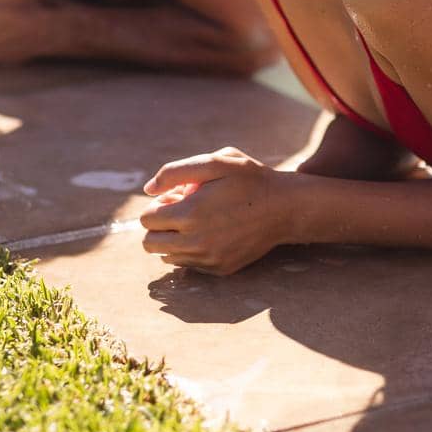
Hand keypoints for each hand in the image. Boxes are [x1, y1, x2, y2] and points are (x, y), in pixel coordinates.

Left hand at [140, 148, 291, 274]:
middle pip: (150, 243)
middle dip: (158, 226)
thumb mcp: (215, 162)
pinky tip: (210, 234)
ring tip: (197, 221)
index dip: (157, 206)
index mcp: (190, 214)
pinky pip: (188, 265)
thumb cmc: (249, 180)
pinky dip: (190, 251)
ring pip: (166, 256)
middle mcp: (196, 242)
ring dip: (173, 239)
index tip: (176, 198)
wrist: (285, 208)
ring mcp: (208, 259)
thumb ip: (175, 172)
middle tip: (180, 211)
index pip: (147, 220)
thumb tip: (148, 190)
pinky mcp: (219, 269)